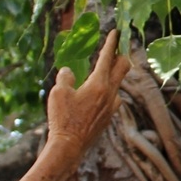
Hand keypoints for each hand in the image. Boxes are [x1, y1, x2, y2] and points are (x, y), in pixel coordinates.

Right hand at [43, 29, 131, 165]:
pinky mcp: (108, 118)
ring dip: (112, 76)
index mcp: (99, 84)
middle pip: (123, 68)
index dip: (111, 43)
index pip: (107, 57)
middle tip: (118, 47)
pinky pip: (111, 99)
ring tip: (100, 73)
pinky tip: (96, 96)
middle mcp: (110, 94)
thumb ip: (65, 77)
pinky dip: (106, 92)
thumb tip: (69, 72)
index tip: (116, 32)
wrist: (69, 148)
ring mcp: (112, 107)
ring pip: (117, 85)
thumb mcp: (58, 93)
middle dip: (121, 55)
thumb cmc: (62, 119)